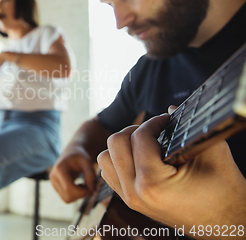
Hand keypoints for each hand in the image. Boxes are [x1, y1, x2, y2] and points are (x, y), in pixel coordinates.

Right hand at [49, 146, 96, 202]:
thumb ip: (90, 175)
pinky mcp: (55, 187)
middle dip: (81, 195)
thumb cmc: (80, 156)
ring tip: (84, 185)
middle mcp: (53, 177)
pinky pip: (66, 198)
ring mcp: (53, 183)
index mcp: (59, 169)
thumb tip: (92, 191)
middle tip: (89, 187)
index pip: (68, 188)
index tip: (91, 189)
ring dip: (78, 196)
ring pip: (66, 199)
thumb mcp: (87, 162)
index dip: (82, 192)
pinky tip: (79, 186)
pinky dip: (75, 196)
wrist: (72, 153)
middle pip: (67, 196)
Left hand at [97, 114, 245, 234]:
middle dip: (135, 130)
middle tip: (156, 130)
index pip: (139, 138)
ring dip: (122, 146)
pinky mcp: (128, 201)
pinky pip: (108, 172)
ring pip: (105, 158)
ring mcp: (129, 199)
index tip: (167, 119)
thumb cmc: (223, 190)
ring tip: (145, 143)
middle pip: (115, 144)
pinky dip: (119, 160)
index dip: (154, 122)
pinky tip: (141, 157)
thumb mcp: (212, 152)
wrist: (225, 222)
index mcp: (153, 184)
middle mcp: (135, 193)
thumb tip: (168, 107)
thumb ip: (189, 126)